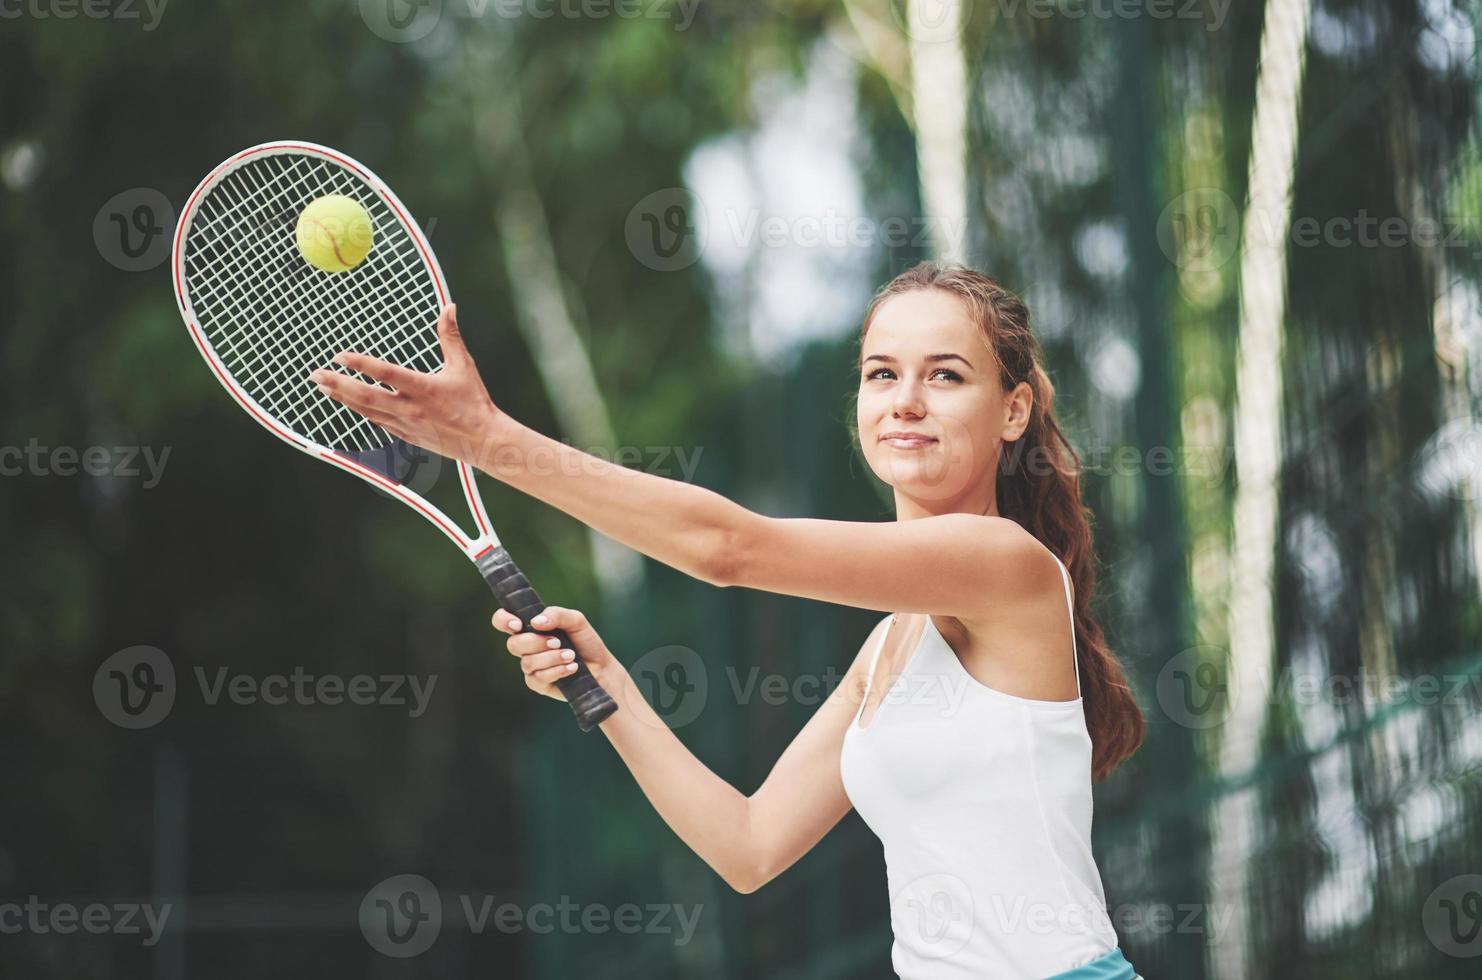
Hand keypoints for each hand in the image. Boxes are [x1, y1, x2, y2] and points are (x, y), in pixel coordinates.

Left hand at [309, 303, 503, 463]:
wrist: (482, 441)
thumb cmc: (474, 401)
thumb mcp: (463, 366)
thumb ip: (450, 336)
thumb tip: (449, 306)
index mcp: (424, 388)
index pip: (386, 374)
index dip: (361, 364)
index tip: (339, 356)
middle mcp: (410, 408)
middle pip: (365, 396)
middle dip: (337, 384)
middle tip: (315, 374)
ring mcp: (405, 424)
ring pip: (365, 410)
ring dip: (341, 397)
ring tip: (322, 386)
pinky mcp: (404, 435)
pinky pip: (375, 420)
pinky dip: (357, 409)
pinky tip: (346, 401)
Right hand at [492, 605, 620, 700]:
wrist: (601, 668)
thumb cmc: (586, 642)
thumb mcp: (576, 621)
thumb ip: (556, 614)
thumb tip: (535, 622)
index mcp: (530, 627)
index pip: (502, 620)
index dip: (503, 620)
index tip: (518, 624)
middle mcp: (526, 646)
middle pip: (513, 644)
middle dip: (537, 642)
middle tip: (558, 642)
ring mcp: (530, 666)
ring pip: (527, 662)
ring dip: (552, 657)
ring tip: (571, 656)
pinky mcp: (538, 683)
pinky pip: (537, 677)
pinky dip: (557, 671)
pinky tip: (571, 668)